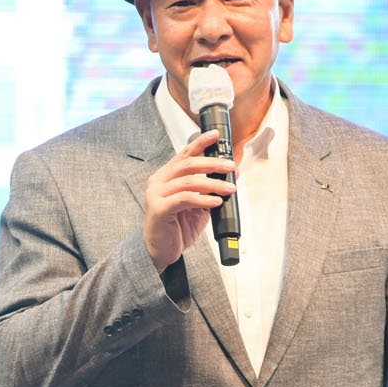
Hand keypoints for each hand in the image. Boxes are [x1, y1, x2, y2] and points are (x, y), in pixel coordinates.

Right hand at [143, 129, 235, 272]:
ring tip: (230, 188)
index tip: (216, 135)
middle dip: (212, 163)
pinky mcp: (158, 209)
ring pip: (189, 182)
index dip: (200, 143)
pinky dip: (203, 199)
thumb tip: (232, 175)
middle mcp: (159, 181)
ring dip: (213, 184)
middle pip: (188, 165)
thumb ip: (210, 190)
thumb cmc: (176, 227)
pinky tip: (216, 201)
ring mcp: (156, 194)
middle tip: (230, 166)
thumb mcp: (198, 206)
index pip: (184, 154)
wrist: (160, 251)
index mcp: (167, 176)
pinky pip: (184, 199)